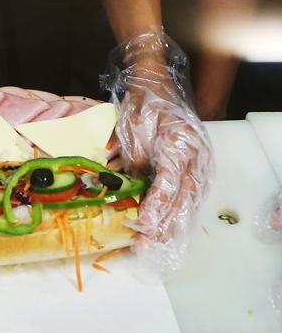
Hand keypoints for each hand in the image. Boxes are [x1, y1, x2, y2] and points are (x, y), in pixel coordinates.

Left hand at [106, 31, 212, 272]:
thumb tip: (135, 181)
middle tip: (149, 247)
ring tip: (157, 248)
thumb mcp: (134, 122)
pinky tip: (168, 234)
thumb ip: (136, 152)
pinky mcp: (195, 169)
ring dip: (173, 227)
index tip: (144, 224)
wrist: (158, 85)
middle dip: (166, 226)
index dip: (157, 206)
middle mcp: (195, 156)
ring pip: (189, 203)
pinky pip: (189, 198)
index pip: (169, 181)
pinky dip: (179, 217)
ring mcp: (199, 164)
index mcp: (180, 143)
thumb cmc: (144, 103)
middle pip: (183, 198)